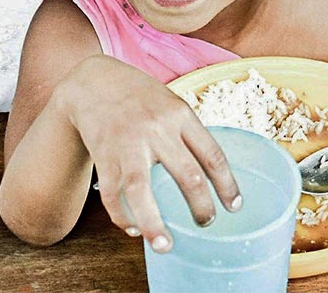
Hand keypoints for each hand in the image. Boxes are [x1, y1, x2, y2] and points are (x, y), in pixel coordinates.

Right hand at [61, 56, 240, 251]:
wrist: (92, 80)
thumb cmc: (138, 95)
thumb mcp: (170, 102)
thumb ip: (187, 132)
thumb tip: (210, 173)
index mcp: (180, 115)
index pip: (212, 155)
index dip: (227, 185)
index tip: (235, 207)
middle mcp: (157, 129)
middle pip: (188, 175)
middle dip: (201, 208)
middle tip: (206, 223)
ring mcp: (128, 144)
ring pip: (142, 190)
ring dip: (155, 223)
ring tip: (165, 245)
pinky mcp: (103, 155)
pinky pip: (113, 194)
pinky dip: (123, 216)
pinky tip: (133, 228)